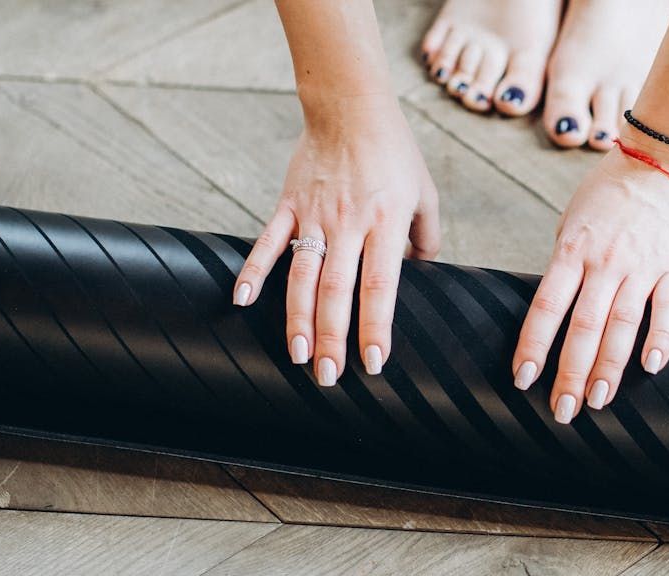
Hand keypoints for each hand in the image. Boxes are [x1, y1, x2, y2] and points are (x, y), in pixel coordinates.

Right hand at [233, 94, 438, 384]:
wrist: (350, 106)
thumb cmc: (394, 152)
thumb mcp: (425, 193)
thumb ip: (426, 237)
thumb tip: (424, 272)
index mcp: (385, 224)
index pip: (379, 287)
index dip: (375, 328)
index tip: (373, 363)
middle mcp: (349, 224)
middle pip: (336, 291)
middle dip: (331, 338)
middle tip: (328, 377)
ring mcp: (314, 215)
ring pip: (301, 276)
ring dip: (296, 319)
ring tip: (296, 356)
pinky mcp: (288, 205)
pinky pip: (267, 243)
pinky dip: (252, 271)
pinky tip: (242, 301)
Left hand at [512, 137, 668, 422]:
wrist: (660, 160)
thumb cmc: (608, 194)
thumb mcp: (572, 223)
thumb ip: (565, 265)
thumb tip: (553, 309)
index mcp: (572, 251)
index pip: (547, 306)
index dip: (534, 345)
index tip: (523, 379)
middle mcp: (604, 263)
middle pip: (583, 327)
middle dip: (571, 373)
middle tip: (562, 410)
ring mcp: (641, 267)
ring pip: (622, 327)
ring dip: (609, 369)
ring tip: (598, 402)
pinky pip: (667, 310)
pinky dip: (660, 340)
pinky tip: (651, 368)